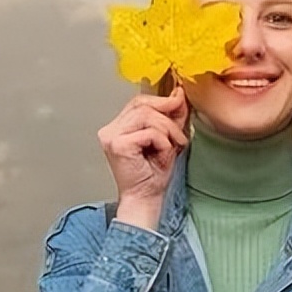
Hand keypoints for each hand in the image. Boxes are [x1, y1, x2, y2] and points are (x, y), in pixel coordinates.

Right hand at [97, 86, 189, 229]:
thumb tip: (178, 93)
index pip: (139, 101)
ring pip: (148, 116)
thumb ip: (171, 115)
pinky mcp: (118, 145)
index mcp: (118, 126)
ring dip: (169, 131)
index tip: (181, 100)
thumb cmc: (154, 173)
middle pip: (143, 105)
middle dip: (168, 117)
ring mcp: (111, 136)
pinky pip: (150, 132)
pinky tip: (163, 155)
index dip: (162, 100)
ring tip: (174, 147)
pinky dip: (164, 142)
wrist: (146, 198)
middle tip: (180, 136)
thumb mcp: (167, 136)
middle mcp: (110, 129)